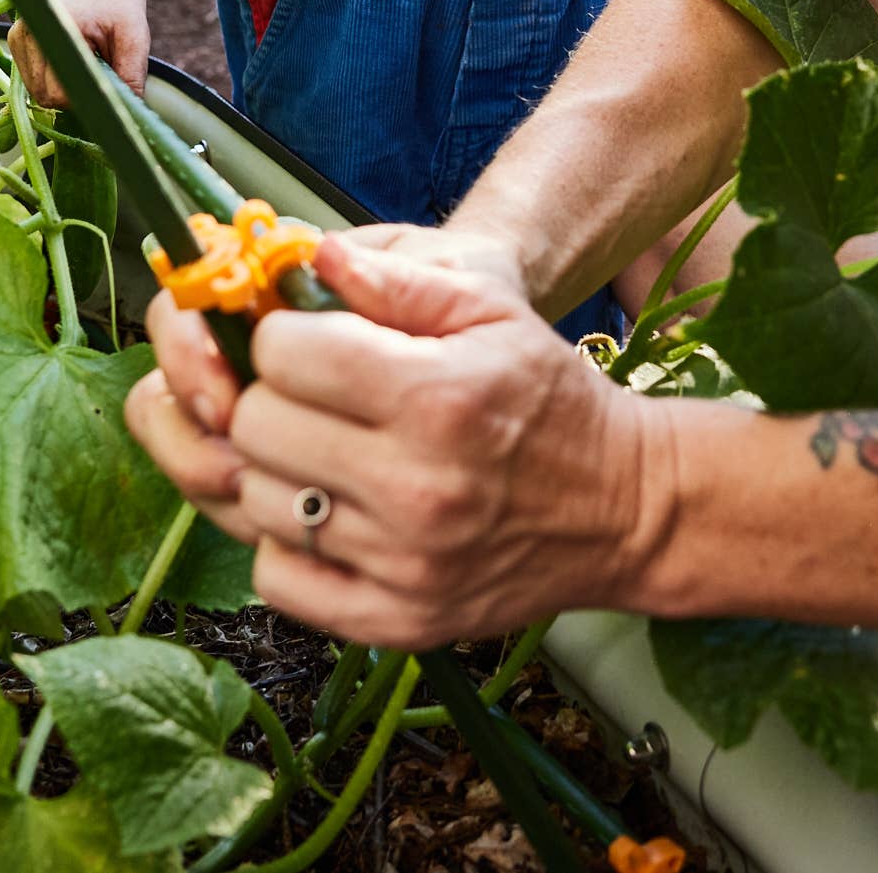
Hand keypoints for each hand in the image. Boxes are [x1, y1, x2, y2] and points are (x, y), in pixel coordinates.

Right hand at [9, 0, 148, 106]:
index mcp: (57, 25)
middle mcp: (29, 32)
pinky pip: (33, 81)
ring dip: (63, 89)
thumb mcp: (134, 37)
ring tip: (86, 64)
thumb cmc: (119, 6)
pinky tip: (72, 63)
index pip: (57, 89)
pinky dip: (54, 81)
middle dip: (74, 97)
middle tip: (99, 76)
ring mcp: (18, 37)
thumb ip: (131, 74)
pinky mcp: (17, 42)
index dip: (82, 99)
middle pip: (44, 95)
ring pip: (37, 92)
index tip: (104, 92)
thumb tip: (125, 114)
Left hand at [127, 235, 667, 646]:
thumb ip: (399, 278)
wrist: (623, 509)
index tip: (307, 343)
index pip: (281, 355)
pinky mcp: (399, 620)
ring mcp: (405, 563)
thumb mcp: (494, 308)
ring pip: (256, 503)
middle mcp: (416, 486)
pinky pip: (278, 581)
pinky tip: (326, 514)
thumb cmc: (549, 397)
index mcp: (436, 396)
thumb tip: (316, 258)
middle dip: (267, 398)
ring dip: (274, 471)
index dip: (281, 337)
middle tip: (305, 398)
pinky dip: (284, 545)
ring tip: (320, 453)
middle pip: (254, 428)